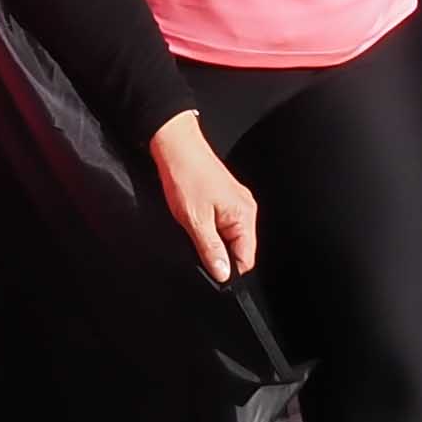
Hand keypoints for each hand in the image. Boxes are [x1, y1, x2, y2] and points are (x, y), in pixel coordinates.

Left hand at [147, 113, 258, 282]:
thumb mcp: (195, 220)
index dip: (227, 269)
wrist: (175, 146)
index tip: (210, 270)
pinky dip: (208, 227)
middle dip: (217, 252)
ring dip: (211, 239)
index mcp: (244, 215)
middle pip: (238, 249)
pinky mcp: (223, 198)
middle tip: (196, 241)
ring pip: (228, 237)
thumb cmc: (186, 174)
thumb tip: (223, 274)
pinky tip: (194, 218)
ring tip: (194, 225)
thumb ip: (210, 250)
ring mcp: (234, 202)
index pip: (246, 258)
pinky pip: (221, 223)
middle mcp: (245, 208)